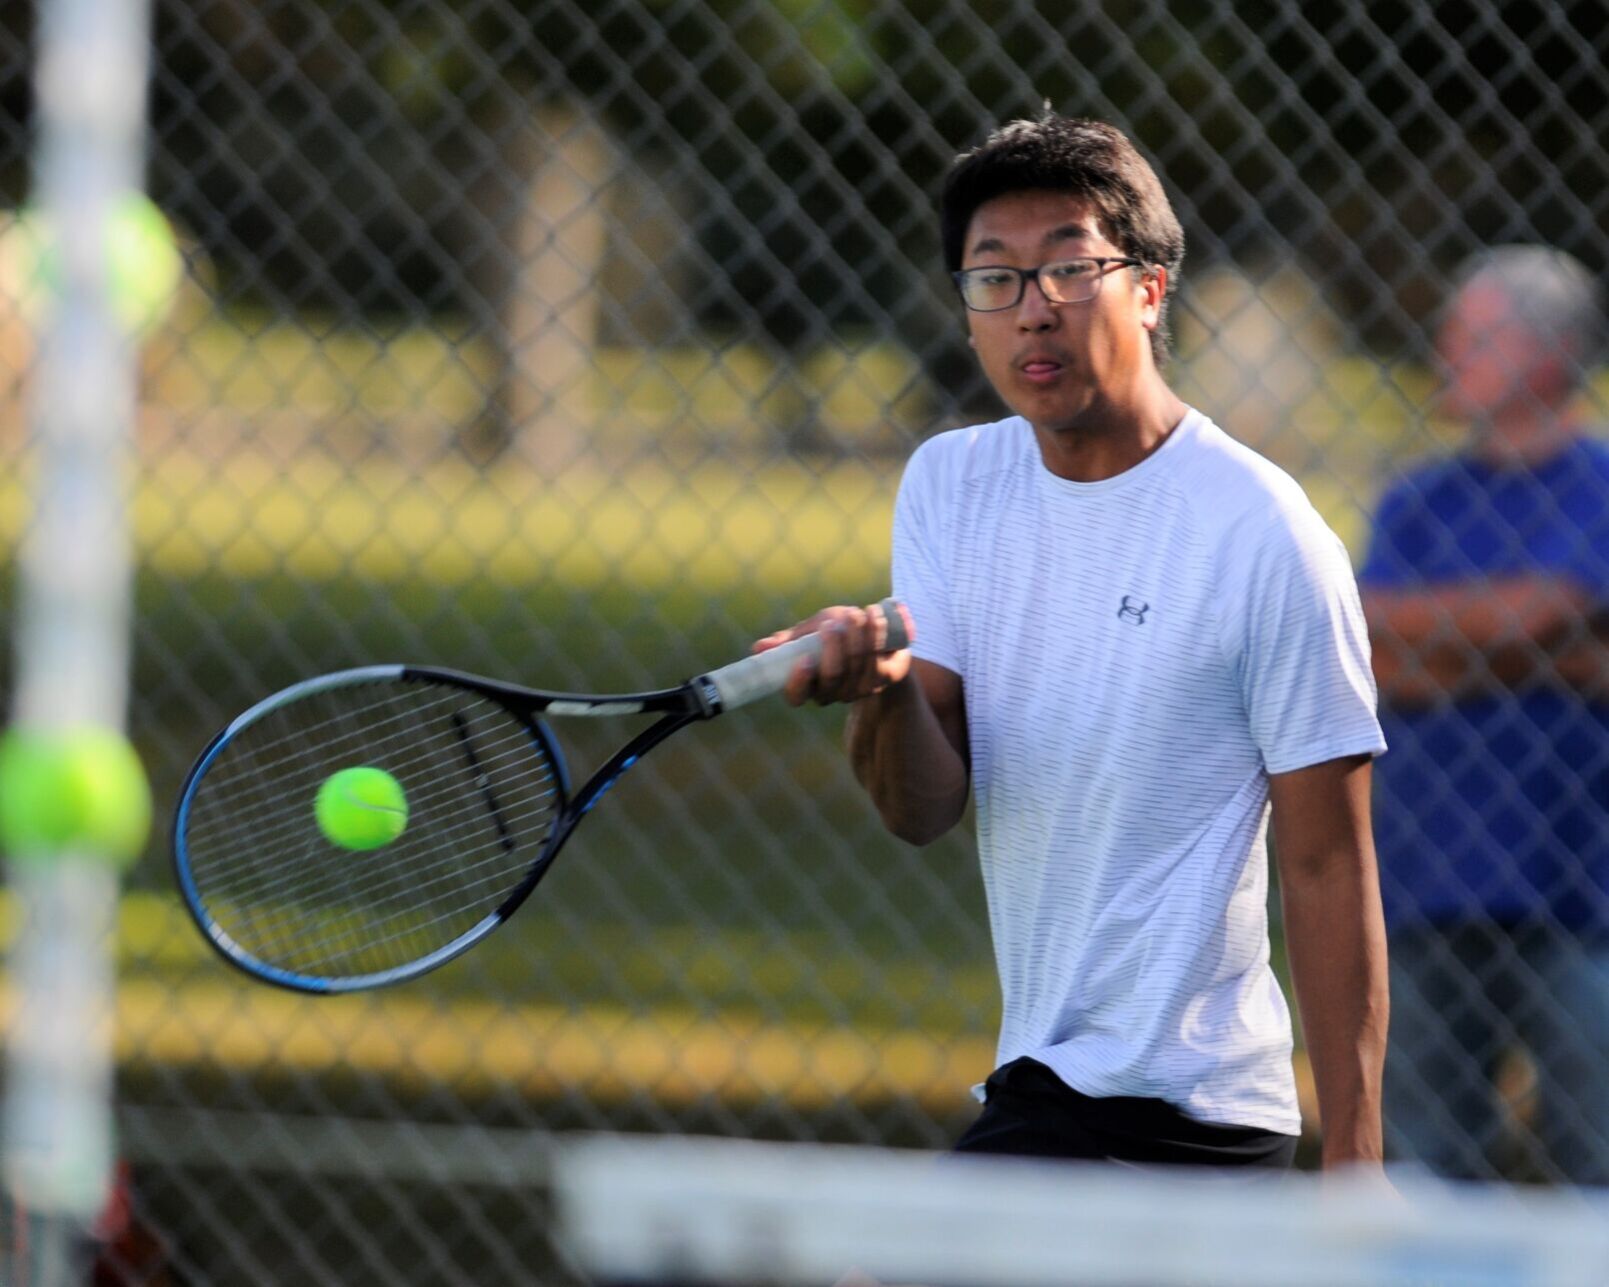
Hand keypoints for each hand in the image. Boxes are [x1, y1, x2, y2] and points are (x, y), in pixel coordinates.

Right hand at [753, 602, 912, 706]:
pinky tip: (875, 615)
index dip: (798, 682)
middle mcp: (834, 692)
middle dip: (834, 647)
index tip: (804, 660)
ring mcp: (860, 688)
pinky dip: (877, 634)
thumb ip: (788, 642)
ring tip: (858, 613)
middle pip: (832, 676)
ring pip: (857, 665)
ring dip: (857, 635)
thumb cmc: (838, 635)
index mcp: (809, 684)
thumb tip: (758, 648)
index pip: (796, 695)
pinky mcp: (885, 679)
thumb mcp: (809, 635)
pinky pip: (880, 659)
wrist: (880, 639)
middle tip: (834, 624)